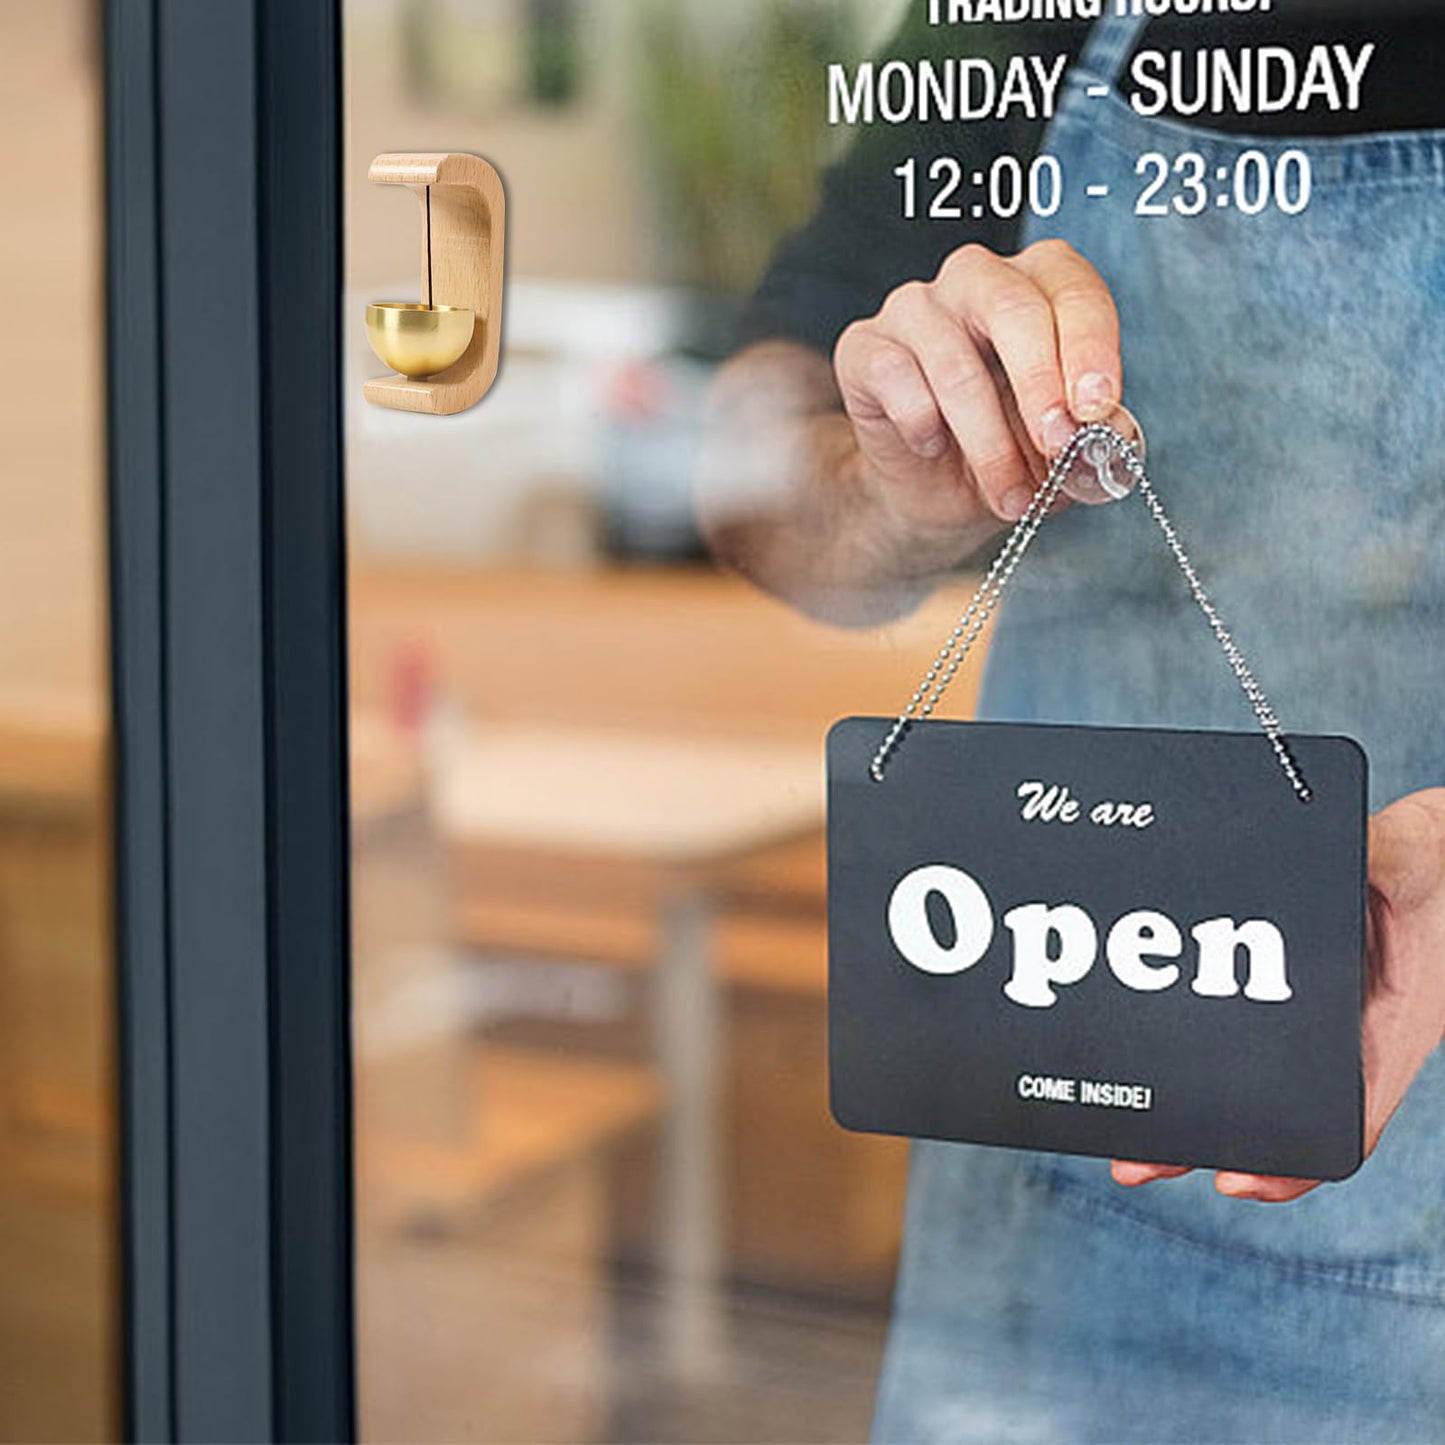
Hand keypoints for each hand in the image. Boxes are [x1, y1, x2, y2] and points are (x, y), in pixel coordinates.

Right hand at [833, 239, 1124, 547]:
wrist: (936, 491)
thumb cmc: (1010, 450)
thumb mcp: (1068, 450)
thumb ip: (1095, 434)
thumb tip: (1109, 428)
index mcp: (1039, 283)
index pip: (1073, 292)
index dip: (1090, 349)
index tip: (1097, 408)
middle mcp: (975, 279)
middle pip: (1012, 310)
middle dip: (1040, 387)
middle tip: (1056, 446)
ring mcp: (914, 307)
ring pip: (955, 364)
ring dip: (988, 443)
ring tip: (1010, 496)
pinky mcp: (864, 345)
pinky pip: (896, 379)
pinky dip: (923, 427)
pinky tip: (933, 448)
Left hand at [1113, 789, 1444, 1202]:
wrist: (1437, 850)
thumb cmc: (1439, 865)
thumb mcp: (1415, 858)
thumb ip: (1382, 858)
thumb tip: (1340, 855)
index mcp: (1391, 1027)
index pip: (1344, 1121)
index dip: (1290, 1162)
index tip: (1234, 1179)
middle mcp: (1350, 1035)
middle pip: (1274, 1110)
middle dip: (1207, 1138)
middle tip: (1136, 1162)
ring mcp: (1316, 1017)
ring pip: (1247, 1077)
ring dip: (1190, 1103)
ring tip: (1126, 1129)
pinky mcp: (1289, 988)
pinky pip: (1235, 1031)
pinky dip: (1192, 1049)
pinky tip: (1142, 1050)